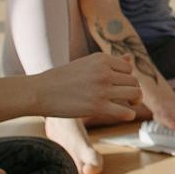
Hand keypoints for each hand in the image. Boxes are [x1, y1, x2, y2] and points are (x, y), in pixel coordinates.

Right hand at [27, 52, 141, 124]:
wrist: (39, 92)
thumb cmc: (62, 79)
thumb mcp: (86, 64)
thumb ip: (109, 63)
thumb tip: (130, 58)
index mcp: (101, 59)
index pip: (128, 67)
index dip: (126, 78)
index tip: (118, 86)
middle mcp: (104, 72)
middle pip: (133, 81)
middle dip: (131, 90)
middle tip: (125, 98)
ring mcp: (102, 89)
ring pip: (135, 94)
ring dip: (134, 101)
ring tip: (127, 105)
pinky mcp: (98, 107)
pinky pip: (126, 112)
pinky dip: (129, 115)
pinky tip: (124, 115)